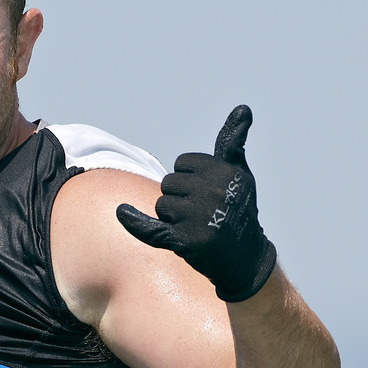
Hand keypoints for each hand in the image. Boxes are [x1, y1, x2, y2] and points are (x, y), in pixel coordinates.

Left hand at [115, 104, 277, 301]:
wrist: (246, 259)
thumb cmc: (238, 210)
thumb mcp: (240, 174)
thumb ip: (232, 143)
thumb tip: (242, 107)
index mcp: (226, 172)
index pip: (182, 163)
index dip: (190, 177)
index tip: (208, 192)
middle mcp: (215, 192)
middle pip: (169, 183)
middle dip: (180, 198)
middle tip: (203, 214)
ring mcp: (200, 218)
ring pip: (161, 205)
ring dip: (172, 217)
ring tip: (198, 227)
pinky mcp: (186, 241)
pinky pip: (150, 227)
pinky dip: (134, 222)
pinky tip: (122, 212)